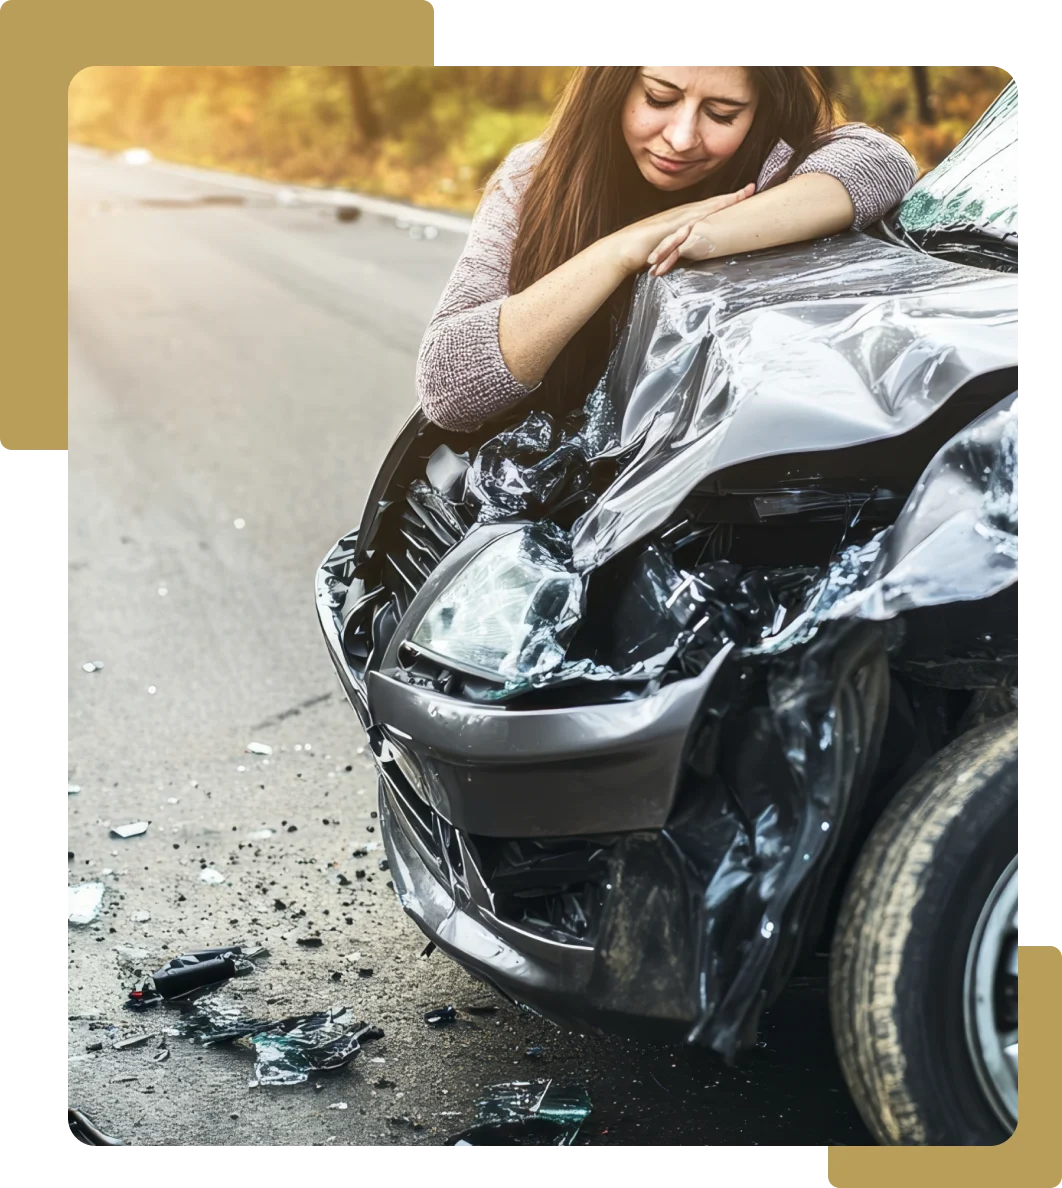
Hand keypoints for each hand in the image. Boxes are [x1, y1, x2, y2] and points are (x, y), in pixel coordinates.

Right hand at [607, 183, 755, 275]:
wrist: (620, 251)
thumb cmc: (640, 252)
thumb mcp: (666, 249)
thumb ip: (679, 248)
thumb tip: (689, 253)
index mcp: (680, 219)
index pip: (708, 209)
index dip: (726, 202)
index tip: (743, 196)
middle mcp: (679, 215)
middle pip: (711, 204)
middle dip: (732, 197)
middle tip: (752, 188)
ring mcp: (674, 220)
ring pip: (705, 208)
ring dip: (724, 202)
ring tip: (743, 196)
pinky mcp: (669, 227)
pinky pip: (692, 220)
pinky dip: (707, 214)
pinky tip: (719, 210)